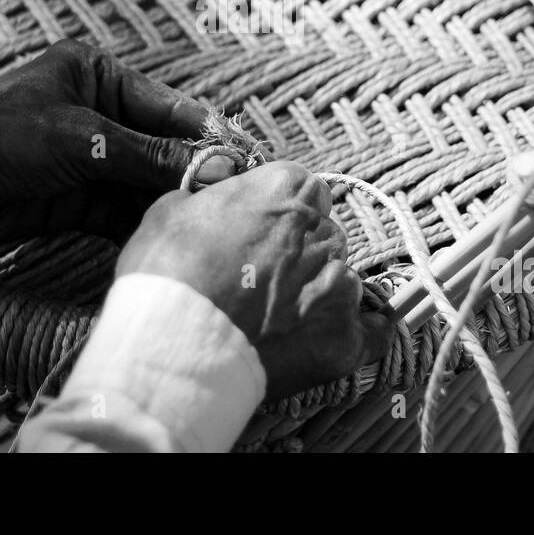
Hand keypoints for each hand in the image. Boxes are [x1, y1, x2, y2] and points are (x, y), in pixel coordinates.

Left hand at [0, 39, 233, 253]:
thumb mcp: (82, 140)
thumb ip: (151, 156)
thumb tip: (218, 167)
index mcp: (100, 77)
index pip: (172, 108)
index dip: (211, 138)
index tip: (247, 165)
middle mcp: (99, 114)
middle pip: (165, 148)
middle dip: (195, 176)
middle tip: (234, 204)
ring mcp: (88, 159)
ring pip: (146, 183)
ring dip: (171, 204)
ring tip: (207, 227)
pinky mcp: (74, 199)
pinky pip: (121, 211)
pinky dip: (142, 225)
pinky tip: (168, 239)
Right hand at [116, 161, 393, 398]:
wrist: (171, 346)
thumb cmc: (165, 272)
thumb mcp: (170, 210)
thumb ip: (208, 195)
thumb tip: (216, 191)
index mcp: (287, 189)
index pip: (301, 188)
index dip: (277, 211)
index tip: (257, 231)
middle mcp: (323, 231)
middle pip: (322, 232)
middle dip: (299, 250)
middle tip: (260, 276)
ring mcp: (341, 285)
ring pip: (340, 279)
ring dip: (317, 291)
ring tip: (276, 318)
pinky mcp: (346, 337)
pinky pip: (368, 331)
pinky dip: (349, 334)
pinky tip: (327, 339)